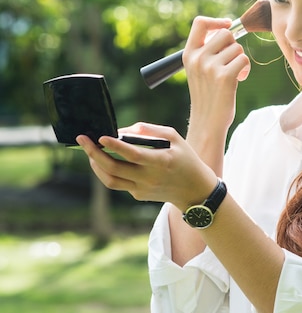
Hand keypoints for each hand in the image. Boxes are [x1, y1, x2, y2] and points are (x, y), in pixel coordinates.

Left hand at [76, 122, 216, 210]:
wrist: (194, 189)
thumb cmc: (185, 158)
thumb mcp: (175, 138)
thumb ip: (150, 130)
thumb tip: (123, 130)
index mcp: (161, 161)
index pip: (133, 154)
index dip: (115, 145)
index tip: (101, 136)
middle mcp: (150, 178)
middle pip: (114, 168)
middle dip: (94, 153)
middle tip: (83, 140)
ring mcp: (143, 189)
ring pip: (110, 180)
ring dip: (96, 165)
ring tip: (90, 152)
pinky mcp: (138, 195)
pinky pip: (118, 184)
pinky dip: (107, 171)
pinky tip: (105, 161)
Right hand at [183, 17, 250, 133]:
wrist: (208, 121)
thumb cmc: (208, 94)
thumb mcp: (199, 69)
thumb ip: (208, 50)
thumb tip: (229, 27)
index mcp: (188, 54)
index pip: (200, 23)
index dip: (217, 21)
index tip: (228, 25)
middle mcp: (198, 58)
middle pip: (225, 34)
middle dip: (233, 45)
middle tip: (230, 61)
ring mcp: (210, 67)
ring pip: (237, 48)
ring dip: (240, 59)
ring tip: (233, 74)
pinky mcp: (225, 76)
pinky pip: (243, 59)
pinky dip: (246, 69)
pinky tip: (239, 79)